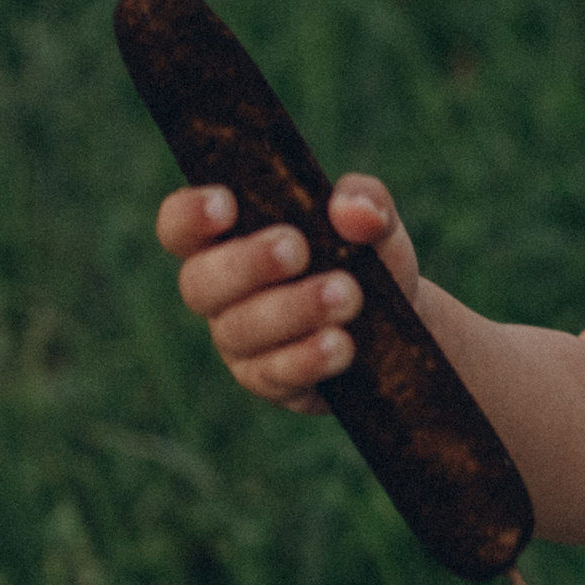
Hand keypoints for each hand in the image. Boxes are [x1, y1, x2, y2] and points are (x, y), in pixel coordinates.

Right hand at [155, 174, 416, 411]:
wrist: (403, 327)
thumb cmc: (369, 261)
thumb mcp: (374, 224)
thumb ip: (366, 202)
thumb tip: (353, 209)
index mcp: (229, 240)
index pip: (181, 227)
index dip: (189, 215)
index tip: (226, 203)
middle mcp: (223, 293)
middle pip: (199, 282)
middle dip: (247, 263)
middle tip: (296, 249)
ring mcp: (242, 343)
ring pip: (239, 330)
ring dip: (292, 310)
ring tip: (345, 295)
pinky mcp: (272, 382)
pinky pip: (276, 374)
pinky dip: (308, 357)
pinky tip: (342, 344)